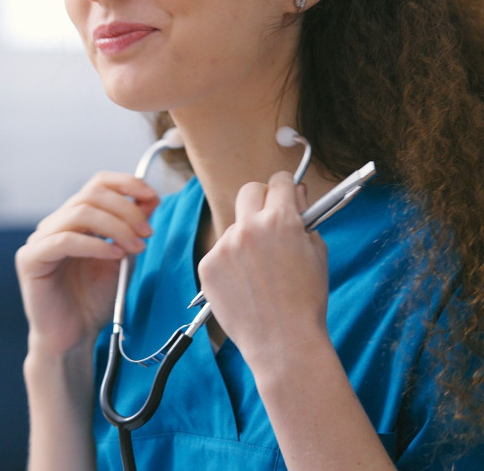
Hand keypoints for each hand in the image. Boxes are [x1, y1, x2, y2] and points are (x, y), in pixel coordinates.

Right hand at [15, 172, 158, 358]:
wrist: (72, 338)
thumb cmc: (92, 301)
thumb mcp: (121, 258)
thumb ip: (131, 229)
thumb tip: (150, 199)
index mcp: (73, 220)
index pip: (97, 183)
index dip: (126, 183)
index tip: (153, 197)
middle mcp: (54, 224)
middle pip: (91, 194)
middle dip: (126, 209)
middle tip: (148, 232)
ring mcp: (39, 240)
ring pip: (80, 212)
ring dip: (116, 226)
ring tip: (136, 247)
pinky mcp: (31, 259)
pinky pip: (65, 240)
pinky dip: (95, 244)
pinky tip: (115, 255)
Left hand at [197, 171, 329, 370]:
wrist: (283, 342)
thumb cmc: (306, 301)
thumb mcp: (317, 254)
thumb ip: (304, 221)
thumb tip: (294, 197)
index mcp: (280, 221)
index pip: (279, 182)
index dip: (286, 187)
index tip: (286, 193)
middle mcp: (247, 228)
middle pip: (249, 192)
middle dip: (262, 199)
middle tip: (271, 219)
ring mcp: (223, 247)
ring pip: (234, 228)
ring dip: (246, 239)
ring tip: (261, 272)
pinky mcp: (207, 266)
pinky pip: (220, 253)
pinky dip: (231, 263)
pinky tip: (245, 285)